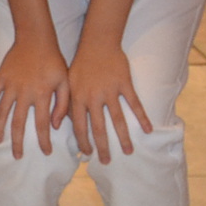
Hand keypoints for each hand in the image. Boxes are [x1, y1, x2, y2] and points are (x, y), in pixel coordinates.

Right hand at [0, 34, 69, 159]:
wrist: (36, 38)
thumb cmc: (54, 60)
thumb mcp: (66, 81)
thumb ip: (63, 104)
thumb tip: (55, 125)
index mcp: (42, 95)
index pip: (42, 125)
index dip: (43, 141)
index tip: (45, 152)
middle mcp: (24, 93)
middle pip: (18, 124)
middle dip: (17, 142)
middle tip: (17, 156)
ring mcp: (10, 85)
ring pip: (1, 112)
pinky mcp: (0, 78)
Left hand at [66, 41, 153, 159]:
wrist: (97, 42)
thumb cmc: (80, 64)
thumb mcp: (67, 83)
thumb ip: (63, 105)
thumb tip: (57, 126)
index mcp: (77, 98)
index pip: (79, 127)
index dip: (83, 142)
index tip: (87, 154)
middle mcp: (93, 97)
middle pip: (98, 128)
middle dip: (102, 147)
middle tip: (106, 162)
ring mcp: (110, 90)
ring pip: (117, 120)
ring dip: (123, 138)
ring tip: (128, 152)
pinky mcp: (124, 84)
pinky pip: (135, 104)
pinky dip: (142, 118)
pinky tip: (148, 130)